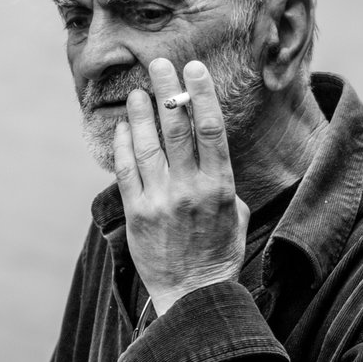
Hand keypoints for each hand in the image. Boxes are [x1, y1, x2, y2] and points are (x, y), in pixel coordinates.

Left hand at [113, 58, 249, 315]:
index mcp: (221, 187)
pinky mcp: (137, 213)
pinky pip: (126, 170)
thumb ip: (227, 187)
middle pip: (177, 128)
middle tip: (159, 63)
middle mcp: (190, 188)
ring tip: (139, 90)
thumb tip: (216, 162)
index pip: (211, 129)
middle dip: (168, 91)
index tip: (195, 69)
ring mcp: (161, 200)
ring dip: (142, 113)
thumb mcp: (239, 219)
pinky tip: (124, 127)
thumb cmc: (220, 258)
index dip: (201, 95)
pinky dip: (124, 145)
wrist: (192, 298)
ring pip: (148, 144)